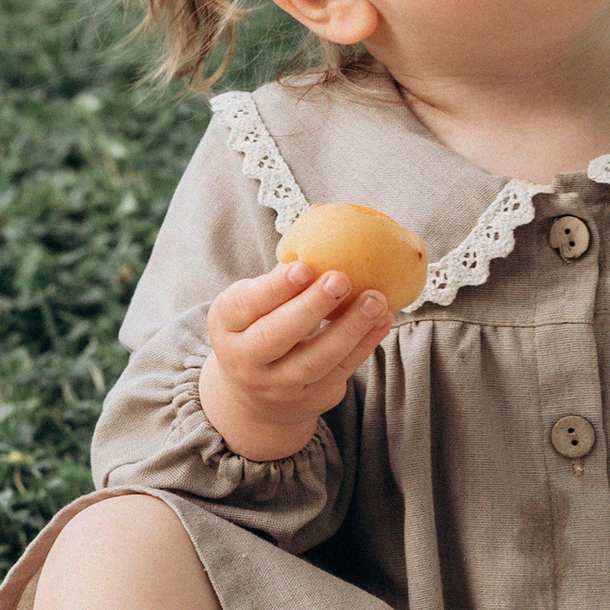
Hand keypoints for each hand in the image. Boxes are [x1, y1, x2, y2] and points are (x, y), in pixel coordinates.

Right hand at [198, 260, 390, 462]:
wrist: (256, 395)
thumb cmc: (262, 327)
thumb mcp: (257, 298)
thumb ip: (287, 265)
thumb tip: (320, 210)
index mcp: (227, 324)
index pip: (246, 304)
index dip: (275, 287)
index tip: (305, 267)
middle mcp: (245, 359)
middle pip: (277, 335)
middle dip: (312, 306)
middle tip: (341, 279)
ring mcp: (277, 386)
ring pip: (313, 360)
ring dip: (348, 329)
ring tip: (375, 300)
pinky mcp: (309, 399)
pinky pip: (340, 371)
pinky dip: (364, 344)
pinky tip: (382, 319)